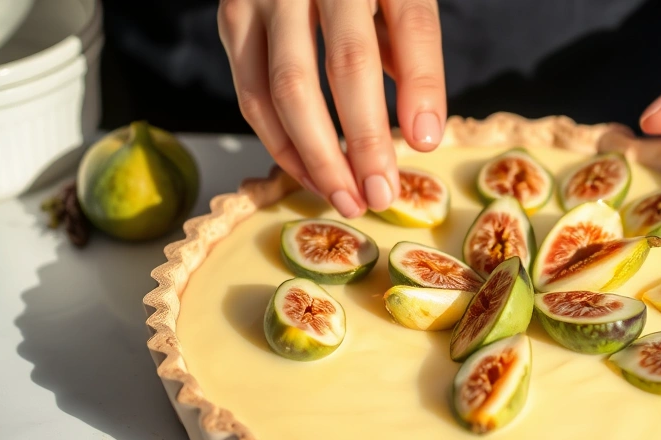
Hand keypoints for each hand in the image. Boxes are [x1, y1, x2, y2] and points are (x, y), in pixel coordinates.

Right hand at [218, 0, 445, 216]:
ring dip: (319, 157)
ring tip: (348, 199)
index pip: (412, 24)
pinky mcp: (233, 17)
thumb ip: (409, 51)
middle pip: (348, 61)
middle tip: (382, 194)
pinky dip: (282, 145)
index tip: (427, 143)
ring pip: (288, 89)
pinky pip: (252, 94)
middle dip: (367, 139)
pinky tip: (312, 175)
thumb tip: (419, 133)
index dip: (421, 86)